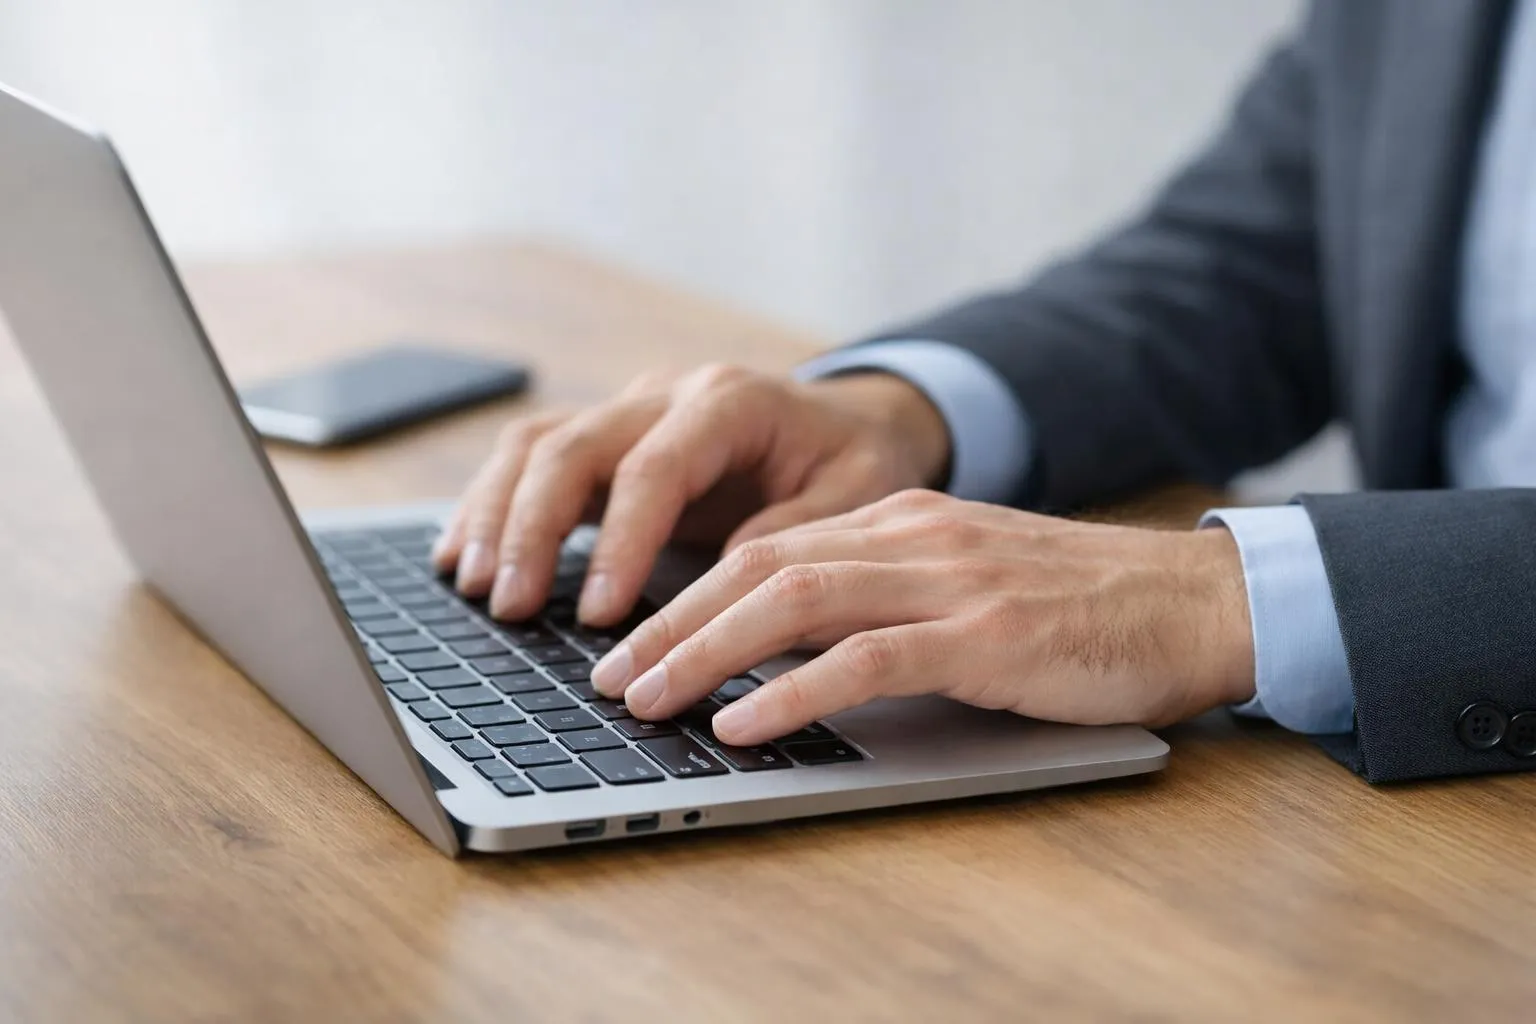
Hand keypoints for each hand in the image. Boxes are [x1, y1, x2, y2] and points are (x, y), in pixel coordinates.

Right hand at [431, 364, 951, 623]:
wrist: (847, 421)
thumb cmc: (854, 461)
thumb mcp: (858, 493)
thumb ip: (797, 531)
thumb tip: (725, 585)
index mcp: (730, 402)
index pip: (655, 467)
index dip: (621, 540)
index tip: (600, 613)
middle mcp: (666, 395)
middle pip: (574, 446)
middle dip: (533, 528)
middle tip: (511, 605)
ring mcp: (628, 411)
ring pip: (537, 445)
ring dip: (497, 515)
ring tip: (474, 587)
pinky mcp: (608, 440)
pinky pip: (532, 459)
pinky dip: (492, 505)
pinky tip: (462, 556)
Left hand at [590, 489, 1255, 745]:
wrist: (1198, 600)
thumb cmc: (1086, 607)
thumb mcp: (972, 582)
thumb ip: (893, 598)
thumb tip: (802, 649)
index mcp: (904, 522)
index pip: (767, 548)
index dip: (688, 595)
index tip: (632, 641)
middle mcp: (913, 536)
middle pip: (758, 567)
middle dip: (670, 623)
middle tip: (610, 677)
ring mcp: (948, 580)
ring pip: (793, 602)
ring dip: (705, 652)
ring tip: (646, 699)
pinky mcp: (985, 634)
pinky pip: (865, 658)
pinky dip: (792, 690)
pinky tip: (742, 722)